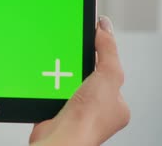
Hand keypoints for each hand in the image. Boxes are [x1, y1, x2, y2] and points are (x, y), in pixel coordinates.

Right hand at [29, 16, 129, 145]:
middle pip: (85, 74)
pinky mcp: (55, 112)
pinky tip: (45, 82)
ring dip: (58, 74)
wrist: (61, 138)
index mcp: (116, 103)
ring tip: (56, 70)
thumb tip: (105, 27)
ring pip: (66, 81)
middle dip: (75, 64)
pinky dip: (46, 84)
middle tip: (68, 57)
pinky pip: (50, 90)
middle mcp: (97, 109)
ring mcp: (75, 111)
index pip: (108, 69)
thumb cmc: (88, 120)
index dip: (98, 53)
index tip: (86, 37)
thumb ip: (108, 50)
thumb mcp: (108, 76)